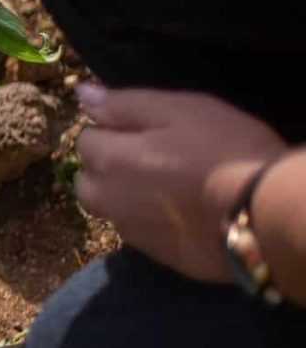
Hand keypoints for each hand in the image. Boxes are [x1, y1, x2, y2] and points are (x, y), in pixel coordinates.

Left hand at [75, 83, 288, 282]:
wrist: (265, 214)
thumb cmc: (225, 151)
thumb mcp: (179, 110)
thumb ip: (124, 104)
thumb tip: (81, 92)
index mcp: (110, 160)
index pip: (85, 140)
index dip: (111, 131)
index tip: (143, 130)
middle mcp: (110, 199)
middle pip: (88, 181)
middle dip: (105, 168)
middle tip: (149, 158)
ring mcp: (132, 232)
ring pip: (110, 210)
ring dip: (123, 197)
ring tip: (164, 186)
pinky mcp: (158, 256)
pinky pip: (139, 233)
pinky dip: (148, 221)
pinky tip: (179, 212)